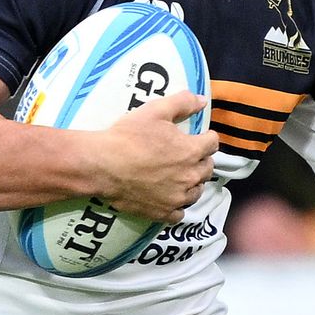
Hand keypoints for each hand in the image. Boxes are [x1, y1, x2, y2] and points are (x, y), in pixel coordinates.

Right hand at [84, 91, 217, 220]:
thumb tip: (203, 101)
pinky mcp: (162, 212)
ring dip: (192, 183)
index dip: (205, 138)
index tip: (198, 137)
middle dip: (201, 160)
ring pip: (196, 192)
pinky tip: (169, 198)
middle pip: (207, 169)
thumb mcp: (155, 110)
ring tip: (180, 177)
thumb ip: (183, 102)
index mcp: (192, 150)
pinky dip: (177, 206)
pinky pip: (179, 213)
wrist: (102, 165)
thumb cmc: (128, 136)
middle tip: (186, 156)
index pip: (213, 143)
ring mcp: (177, 197)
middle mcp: (190, 176)